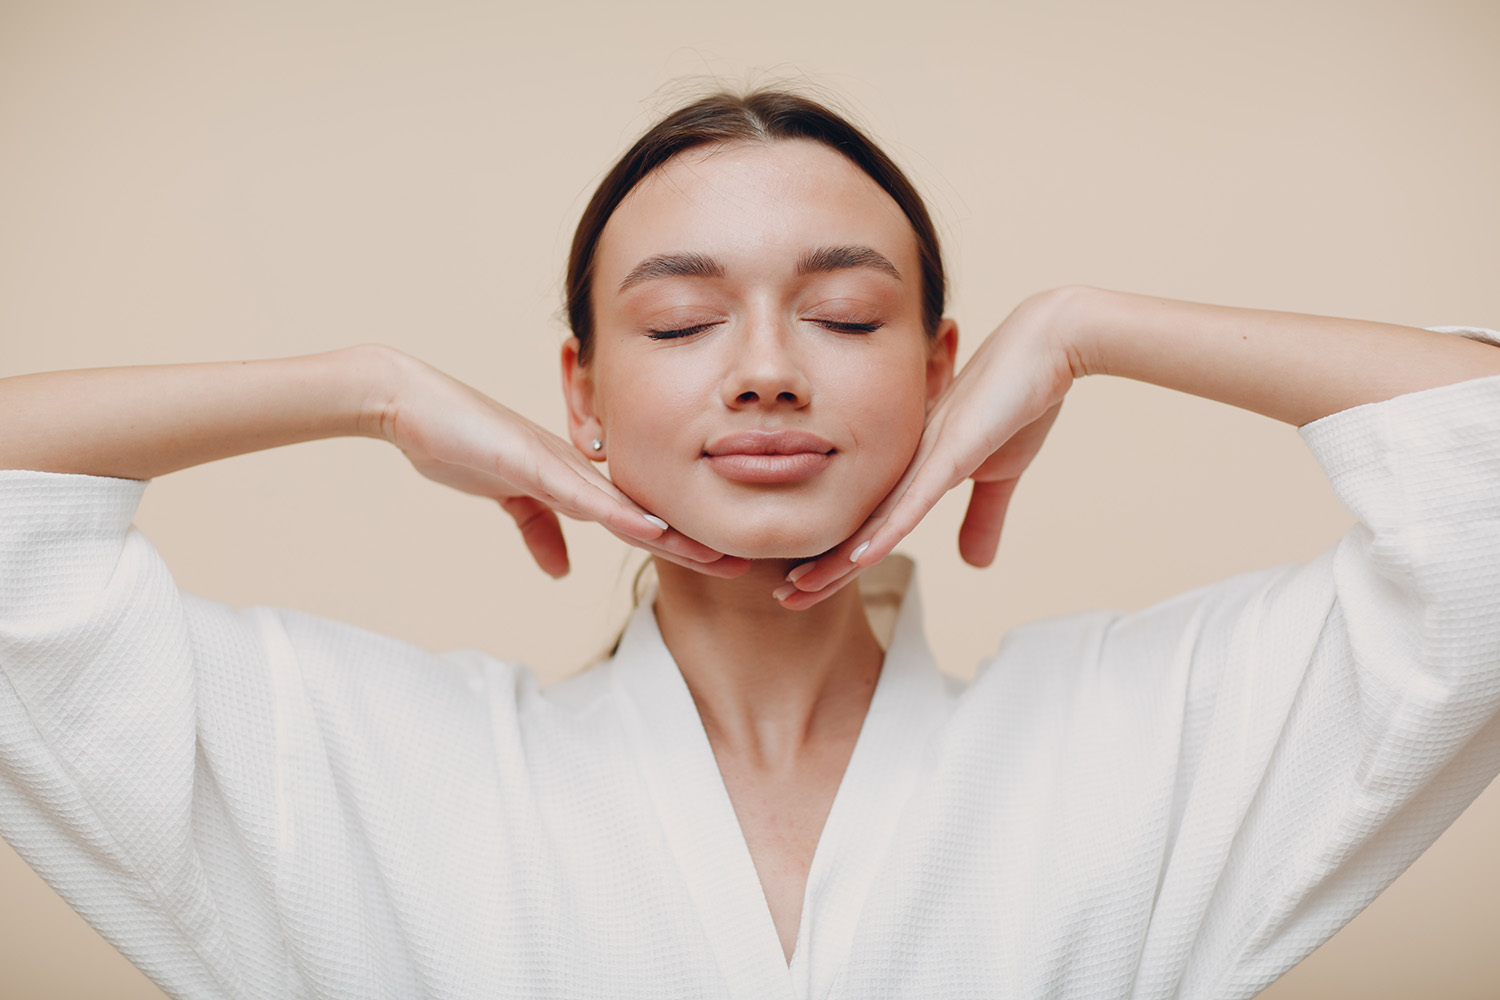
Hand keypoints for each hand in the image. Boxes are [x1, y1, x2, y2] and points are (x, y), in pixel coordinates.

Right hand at [377, 352, 749, 578]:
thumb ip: (538, 530)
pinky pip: (582, 495)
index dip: (676, 540)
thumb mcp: (507, 498)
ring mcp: (557, 463)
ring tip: (715, 555)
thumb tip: (561, 571)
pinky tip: (652, 531)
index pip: (635, 516)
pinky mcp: (530, 463)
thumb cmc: (459, 441)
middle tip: (741, 563)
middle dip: (691, 540)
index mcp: (574, 477)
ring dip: (671, 534)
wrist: (409, 404)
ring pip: (626, 506)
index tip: (716, 562)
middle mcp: (578, 468)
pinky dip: (619, 515)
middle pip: (645, 512)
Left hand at [776, 291, 1075, 608]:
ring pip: (874, 519)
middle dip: (821, 565)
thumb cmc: (1019, 401)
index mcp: (914, 468)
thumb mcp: (1001, 475)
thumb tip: (973, 564)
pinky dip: (886, 532)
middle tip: (783, 597)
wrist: (1048, 346)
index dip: (839, 558)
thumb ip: (982, 518)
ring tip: (800, 588)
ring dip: (838, 558)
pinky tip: (858, 558)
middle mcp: (907, 462)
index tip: (806, 587)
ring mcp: (925, 456)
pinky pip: (914, 500)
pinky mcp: (952, 452)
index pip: (870, 523)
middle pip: (857, 525)